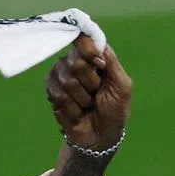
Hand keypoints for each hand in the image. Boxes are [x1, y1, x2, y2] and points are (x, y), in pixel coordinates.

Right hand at [46, 34, 131, 149]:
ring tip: (88, 105)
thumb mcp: (122, 85)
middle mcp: (74, 62)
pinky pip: (60, 96)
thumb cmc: (114, 110)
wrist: (101, 136)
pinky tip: (78, 113)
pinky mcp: (52, 92)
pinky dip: (73, 109)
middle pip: (75, 61)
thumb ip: (111, 61)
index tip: (99, 64)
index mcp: (93, 57)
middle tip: (96, 93)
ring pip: (67, 80)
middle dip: (90, 83)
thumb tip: (96, 44)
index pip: (83, 39)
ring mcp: (60, 77)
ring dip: (83, 99)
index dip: (88, 50)